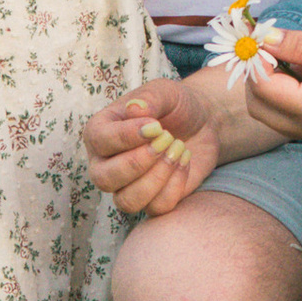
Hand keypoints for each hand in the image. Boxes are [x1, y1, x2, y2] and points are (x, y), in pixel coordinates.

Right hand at [84, 71, 217, 216]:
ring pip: (127, 201)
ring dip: (157, 177)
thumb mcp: (164, 92)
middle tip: (168, 138)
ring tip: (178, 149)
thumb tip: (134, 109)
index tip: (156, 125)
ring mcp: (126, 187)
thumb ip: (148, 99)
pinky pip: (156, 208)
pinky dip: (175, 185)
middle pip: (104, 179)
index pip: (99, 141)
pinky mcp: (152, 201)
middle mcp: (105, 164)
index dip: (126, 136)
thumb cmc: (175, 106)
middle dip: (139, 161)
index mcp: (99, 133)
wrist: (203, 124)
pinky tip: (184, 161)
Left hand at [245, 27, 301, 146]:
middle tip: (273, 42)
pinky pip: (295, 115)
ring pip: (275, 114)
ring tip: (294, 52)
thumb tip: (266, 37)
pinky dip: (291, 91)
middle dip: (258, 74)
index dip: (256, 59)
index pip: (264, 89)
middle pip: (261, 107)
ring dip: (274, 83)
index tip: (261, 32)